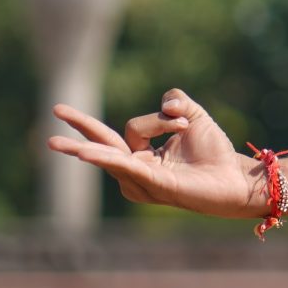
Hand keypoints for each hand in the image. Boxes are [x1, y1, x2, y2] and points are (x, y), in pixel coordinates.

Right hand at [46, 89, 262, 217]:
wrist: (234, 176)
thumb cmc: (214, 151)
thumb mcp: (194, 116)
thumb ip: (176, 101)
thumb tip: (167, 105)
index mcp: (142, 154)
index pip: (129, 129)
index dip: (159, 119)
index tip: (183, 120)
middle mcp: (136, 169)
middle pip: (101, 145)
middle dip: (78, 128)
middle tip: (54, 109)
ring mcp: (141, 179)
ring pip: (115, 152)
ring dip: (96, 147)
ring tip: (53, 142)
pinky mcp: (153, 185)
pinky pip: (125, 168)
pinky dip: (105, 160)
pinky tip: (85, 154)